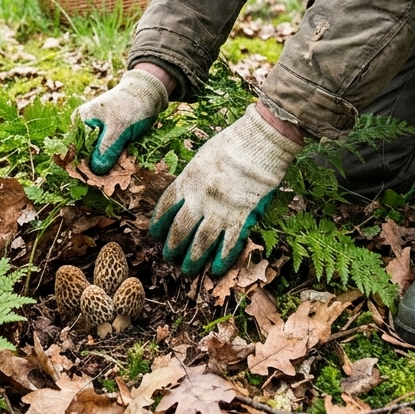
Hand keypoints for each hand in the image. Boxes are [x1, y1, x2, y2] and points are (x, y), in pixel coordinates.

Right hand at [73, 68, 169, 173]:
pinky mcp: (108, 137)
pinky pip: (108, 153)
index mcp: (80, 122)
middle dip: (98, 167)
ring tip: (120, 171)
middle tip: (112, 177)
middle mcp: (85, 128)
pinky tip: (124, 163)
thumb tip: (95, 171)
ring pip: (99, 156)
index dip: (83, 167)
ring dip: (109, 165)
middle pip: (86, 155)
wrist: (149, 94)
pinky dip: (116, 159)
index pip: (75, 150)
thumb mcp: (119, 128)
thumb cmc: (131, 106)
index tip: (96, 180)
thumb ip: (107, 149)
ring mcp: (97, 133)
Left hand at [149, 104, 303, 275]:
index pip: (166, 208)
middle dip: (173, 247)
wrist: (258, 143)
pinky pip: (228, 244)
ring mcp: (220, 210)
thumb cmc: (231, 145)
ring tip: (188, 270)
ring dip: (193, 259)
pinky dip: (221, 259)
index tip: (155, 236)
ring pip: (200, 243)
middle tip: (169, 258)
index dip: (159, 225)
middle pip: (179, 230)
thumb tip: (185, 194)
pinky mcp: (241, 218)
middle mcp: (199, 199)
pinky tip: (215, 270)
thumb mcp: (201, 159)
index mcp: (187, 182)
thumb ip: (192, 179)